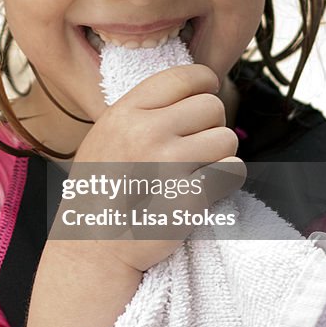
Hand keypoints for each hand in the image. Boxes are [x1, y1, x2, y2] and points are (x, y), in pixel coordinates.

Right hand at [50, 64, 244, 271]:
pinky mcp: (189, 199)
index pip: (184, 77)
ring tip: (195, 172)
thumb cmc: (103, 193)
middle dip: (211, 126)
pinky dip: (227, 180)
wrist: (92, 249)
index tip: (207, 95)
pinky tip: (206, 190)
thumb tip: (194, 89)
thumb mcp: (107, 136)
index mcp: (125, 113)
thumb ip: (143, 111)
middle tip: (194, 150)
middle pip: (212, 107)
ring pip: (227, 139)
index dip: (205, 83)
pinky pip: (233, 171)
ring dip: (220, 155)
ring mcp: (167, 165)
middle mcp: (145, 133)